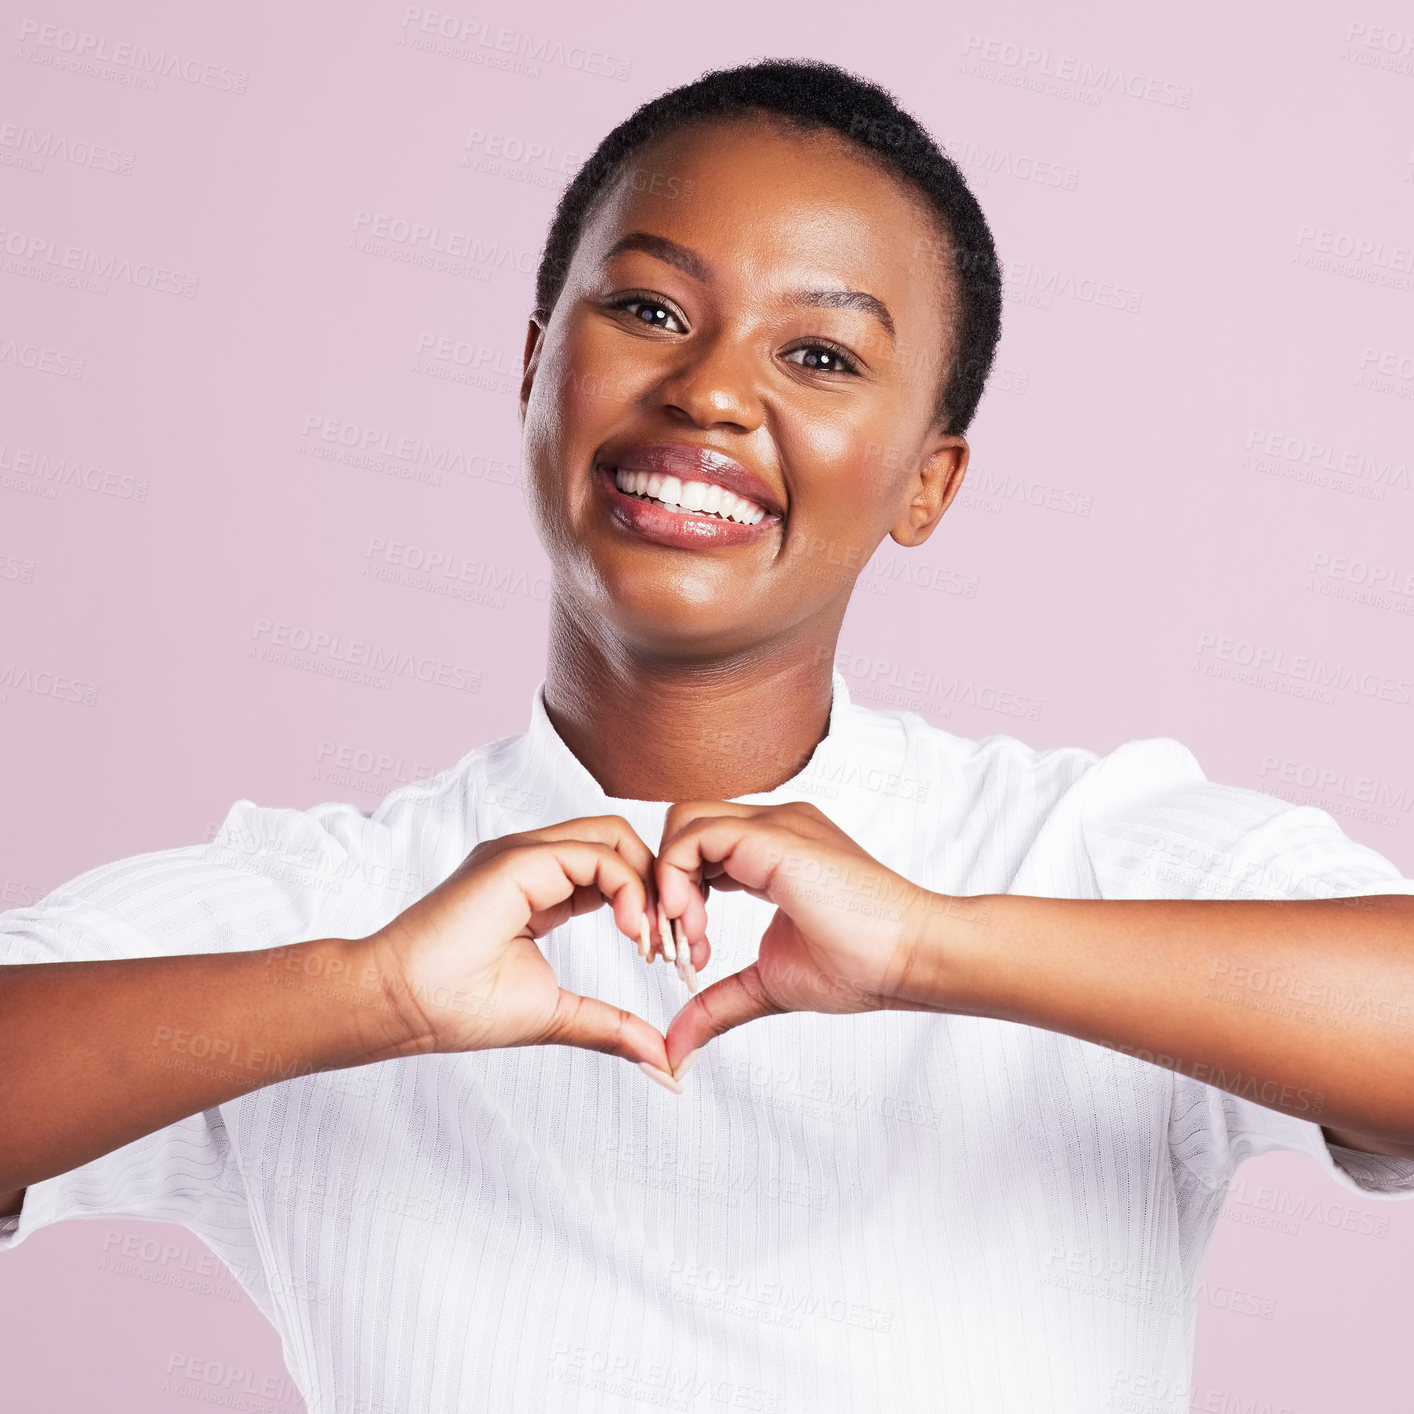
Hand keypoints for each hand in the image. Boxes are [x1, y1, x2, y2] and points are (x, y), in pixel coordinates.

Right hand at [363, 815, 671, 1069]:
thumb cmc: (454, 1009)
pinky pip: (591, 853)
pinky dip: (627, 886)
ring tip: (653, 940)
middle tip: (672, 943)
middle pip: (622, 840)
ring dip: (649, 884)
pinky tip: (634, 932)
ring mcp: (522, 854)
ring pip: (613, 836)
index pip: (614, 867)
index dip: (650, 903)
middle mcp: (532, 860)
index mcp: (539, 887)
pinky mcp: (514, 861)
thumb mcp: (554, 1015)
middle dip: (660, 885)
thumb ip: (607, 1025)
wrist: (398, 1007)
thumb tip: (660, 1057)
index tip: (664, 955)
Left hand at [654, 802, 959, 1065]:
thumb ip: (719, 1002)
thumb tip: (678, 1046)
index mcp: (773, 851)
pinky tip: (695, 925)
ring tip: (690, 938)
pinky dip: (676, 878)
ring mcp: (774, 825)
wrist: (914, 958)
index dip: (678, 897)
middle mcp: (772, 828)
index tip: (688, 954)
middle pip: (683, 826)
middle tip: (676, 944)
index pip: (699, 849)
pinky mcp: (774, 837)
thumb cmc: (864, 966)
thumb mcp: (770, 984)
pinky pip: (696, 836)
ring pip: (683, 822)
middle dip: (662, 884)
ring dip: (667, 882)